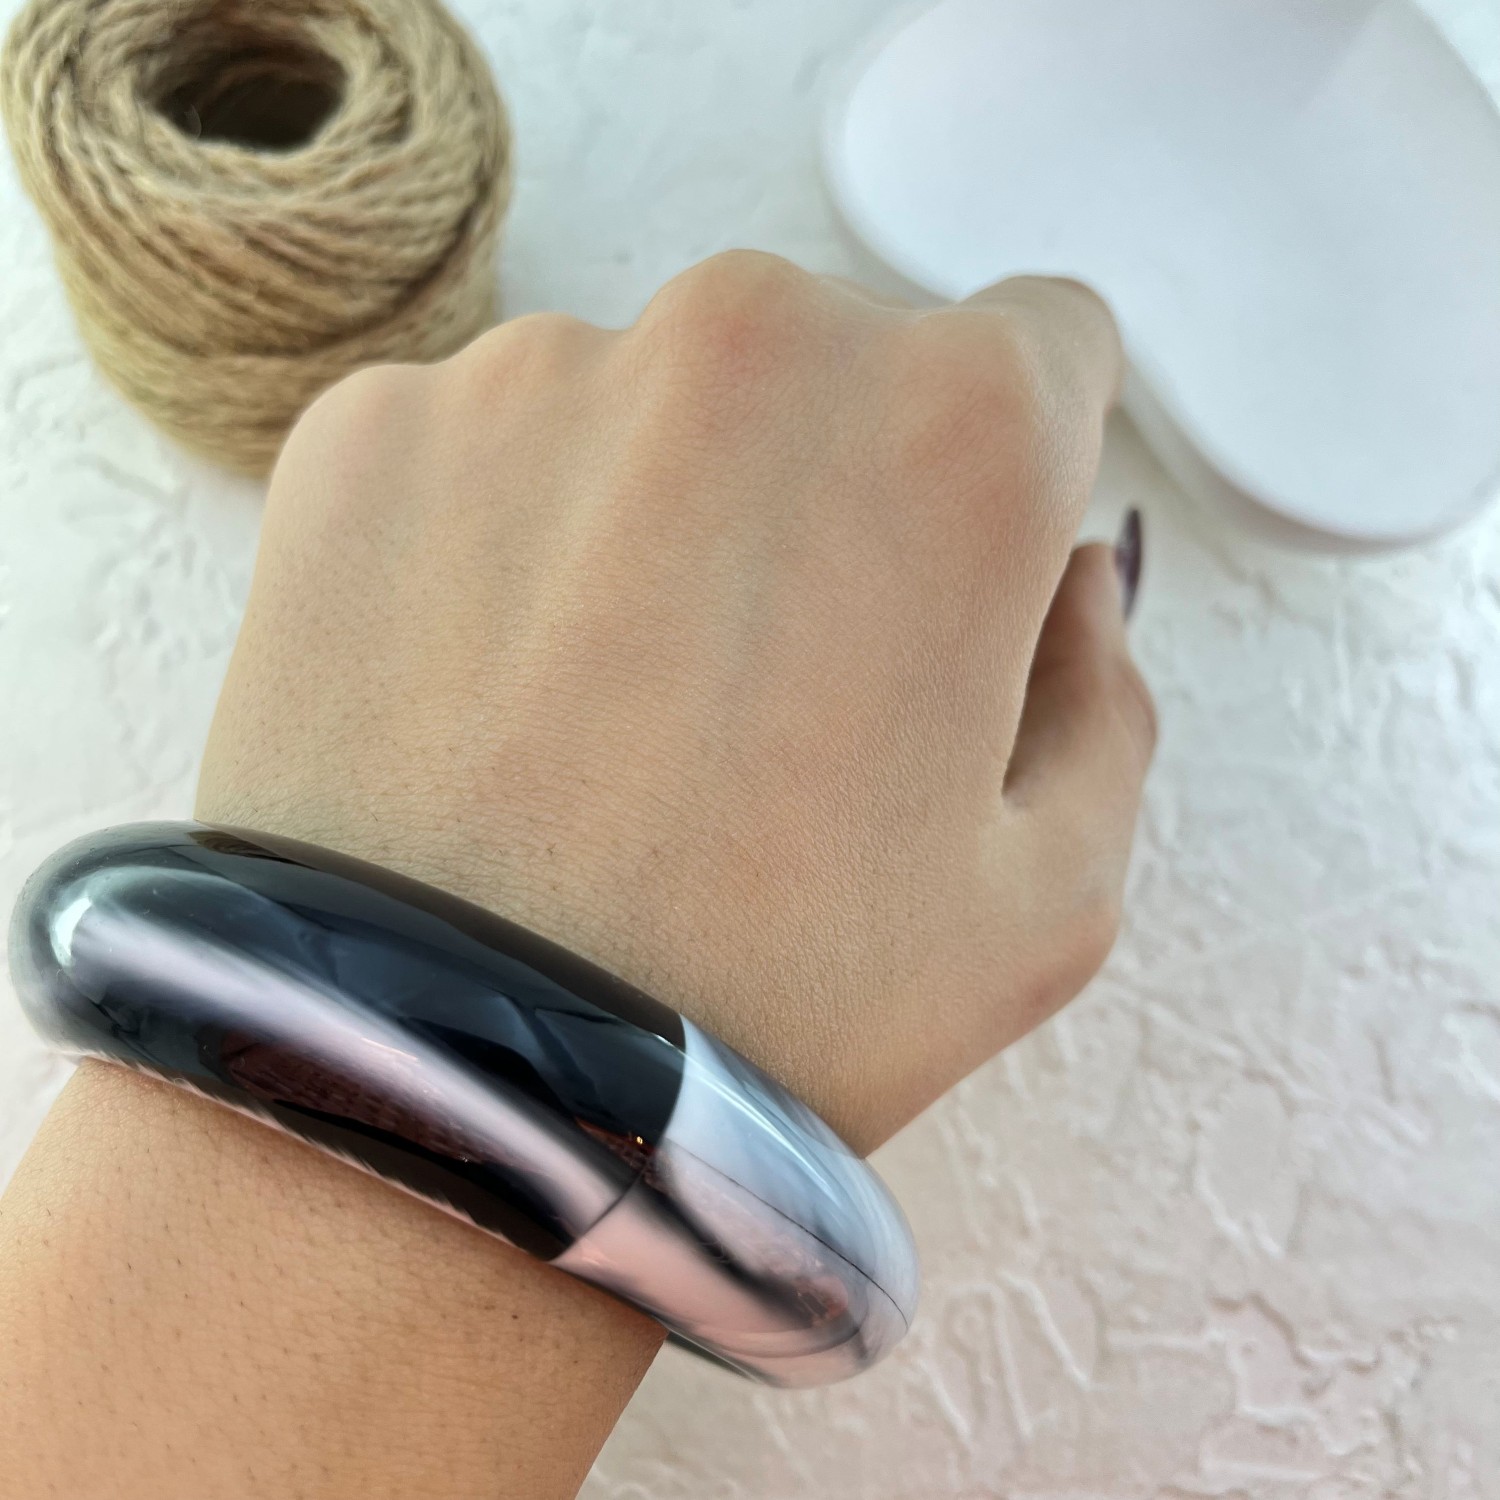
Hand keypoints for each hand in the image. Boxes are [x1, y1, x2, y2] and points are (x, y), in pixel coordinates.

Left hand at [198, 251, 1155, 1153]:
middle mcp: (749, 335)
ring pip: (651, 401)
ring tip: (606, 714)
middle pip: (837, 366)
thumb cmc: (774, 1013)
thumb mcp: (1048, 896)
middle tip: (767, 687)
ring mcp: (534, 367)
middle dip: (833, 491)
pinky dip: (504, 541)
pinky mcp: (370, 430)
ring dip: (656, 512)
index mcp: (956, 424)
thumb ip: (1105, 690)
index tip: (944, 584)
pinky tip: (486, 699)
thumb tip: (1061, 571)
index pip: (1045, 347)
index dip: (1012, 474)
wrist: (449, 1093)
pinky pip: (486, 449)